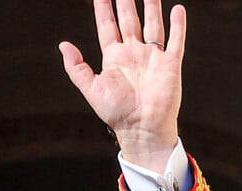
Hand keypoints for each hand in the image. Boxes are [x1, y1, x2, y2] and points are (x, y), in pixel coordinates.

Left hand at [59, 0, 185, 171]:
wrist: (141, 128)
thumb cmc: (116, 112)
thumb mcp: (91, 89)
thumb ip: (76, 68)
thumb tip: (63, 45)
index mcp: (114, 59)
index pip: (107, 27)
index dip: (103, 9)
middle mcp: (133, 54)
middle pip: (129, 20)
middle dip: (125, 1)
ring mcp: (152, 57)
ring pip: (152, 24)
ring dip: (151, 6)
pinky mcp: (170, 64)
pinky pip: (175, 40)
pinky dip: (178, 25)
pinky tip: (177, 8)